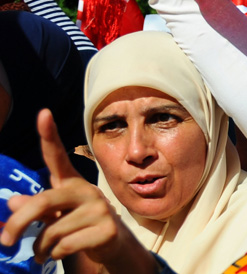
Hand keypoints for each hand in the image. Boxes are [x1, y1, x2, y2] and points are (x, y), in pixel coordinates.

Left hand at [0, 110, 155, 273]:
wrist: (114, 245)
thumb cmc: (79, 226)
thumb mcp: (54, 215)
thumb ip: (34, 208)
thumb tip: (12, 203)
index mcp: (71, 183)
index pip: (57, 156)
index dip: (49, 134)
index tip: (43, 113)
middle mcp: (87, 191)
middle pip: (44, 201)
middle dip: (19, 223)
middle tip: (4, 241)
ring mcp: (100, 209)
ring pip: (52, 231)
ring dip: (41, 248)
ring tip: (45, 252)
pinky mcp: (107, 229)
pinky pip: (65, 245)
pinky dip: (55, 255)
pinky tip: (59, 255)